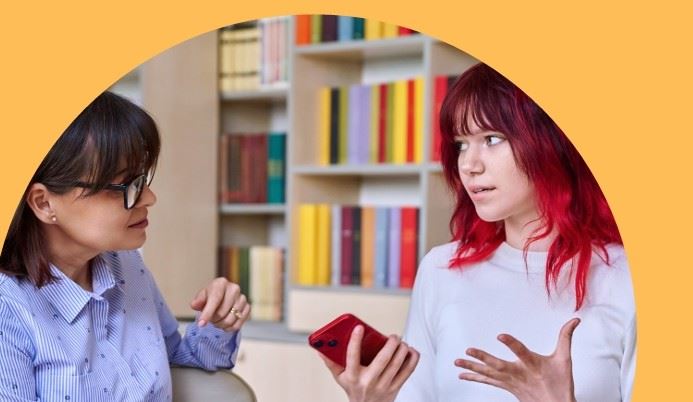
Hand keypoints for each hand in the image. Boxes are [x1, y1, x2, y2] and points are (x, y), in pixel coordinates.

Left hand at [190, 277, 249, 331]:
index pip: (215, 299)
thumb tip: (195, 305)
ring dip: (220, 325)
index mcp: (221, 283)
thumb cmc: (211, 297)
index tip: (201, 324)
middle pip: (222, 312)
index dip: (207, 313)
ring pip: (230, 320)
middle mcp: (234, 288)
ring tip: (217, 322)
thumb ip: (198, 301)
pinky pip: (238, 324)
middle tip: (210, 320)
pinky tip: (225, 325)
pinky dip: (229, 328)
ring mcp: (242, 298)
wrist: (223, 297)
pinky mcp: (248, 307)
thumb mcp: (202, 297)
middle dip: (213, 320)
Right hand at [320, 325, 419, 401]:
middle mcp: (369, 382)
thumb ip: (331, 362)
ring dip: (402, 349)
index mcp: (353, 377)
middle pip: (382, 360)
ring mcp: (384, 386)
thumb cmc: (354, 389)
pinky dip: (412, 359)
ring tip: (401, 341)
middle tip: (392, 335)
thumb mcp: (340, 377)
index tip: (359, 327)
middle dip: (390, 344)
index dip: (354, 341)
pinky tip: (411, 351)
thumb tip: (320, 348)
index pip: (352, 357)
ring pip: (397, 364)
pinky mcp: (395, 388)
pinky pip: (408, 371)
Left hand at [455, 318, 579, 401]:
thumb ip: (566, 337)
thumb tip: (574, 320)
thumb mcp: (565, 359)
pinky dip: (475, 377)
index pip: (521, 352)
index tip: (500, 335)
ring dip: (472, 367)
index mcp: (533, 365)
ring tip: (457, 361)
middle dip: (483, 358)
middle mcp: (519, 374)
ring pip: (489, 374)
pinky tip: (462, 374)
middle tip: (468, 350)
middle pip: (498, 366)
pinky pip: (488, 382)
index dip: (511, 343)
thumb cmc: (560, 383)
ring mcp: (511, 382)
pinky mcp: (506, 387)